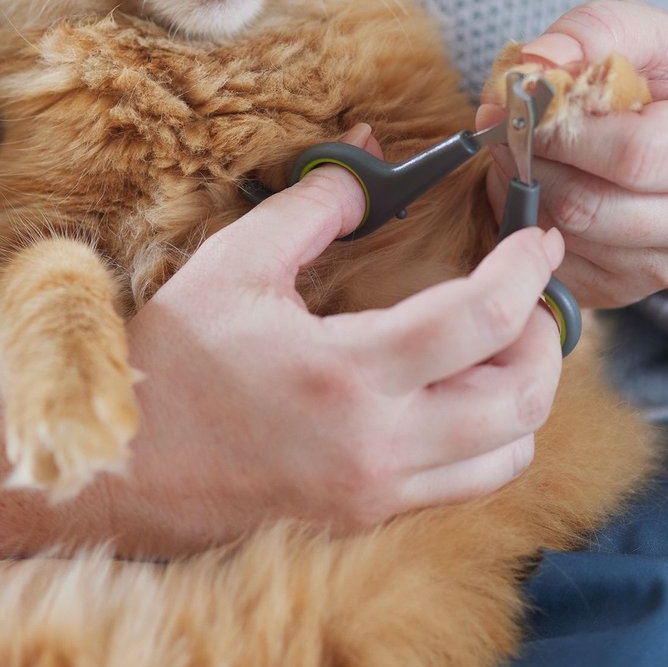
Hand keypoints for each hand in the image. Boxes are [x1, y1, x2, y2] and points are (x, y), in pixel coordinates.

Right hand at [117, 133, 564, 549]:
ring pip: (508, 453)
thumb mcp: (238, 262)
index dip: (528, 269)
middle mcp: (376, 444)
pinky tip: (463, 393)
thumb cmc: (174, 360)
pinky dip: (493, 437)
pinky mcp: (368, 514)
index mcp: (346, 372)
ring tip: (504, 341)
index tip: (541, 238)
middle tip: (531, 291)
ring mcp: (377, 490)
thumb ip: (316, 204)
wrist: (123, 467)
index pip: (481, 319)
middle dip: (545, 336)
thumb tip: (373, 152)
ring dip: (526, 393)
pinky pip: (468, 484)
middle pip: (520, 401)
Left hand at [478, 1, 667, 308]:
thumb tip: (534, 63)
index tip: (523, 96)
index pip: (632, 156)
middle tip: (505, 120)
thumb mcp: (648, 34)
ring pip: (562, 236)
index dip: (563, 129)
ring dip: (520, 186)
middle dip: (530, 158)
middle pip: (588, 207)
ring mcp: (664, 268)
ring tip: (519, 145)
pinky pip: (549, 261)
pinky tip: (533, 180)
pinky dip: (523, 219)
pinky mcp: (621, 291)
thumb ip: (593, 32)